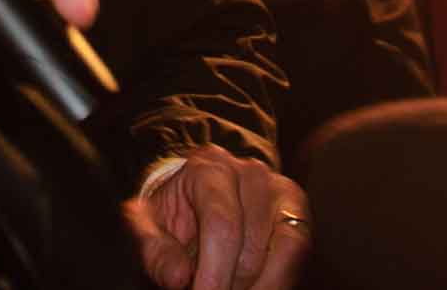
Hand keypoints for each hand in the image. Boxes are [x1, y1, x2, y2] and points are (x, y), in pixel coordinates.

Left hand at [124, 146, 311, 289]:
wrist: (194, 197)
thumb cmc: (172, 214)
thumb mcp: (149, 228)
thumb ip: (156, 252)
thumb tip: (177, 278)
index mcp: (208, 168)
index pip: (221, 224)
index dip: (214, 272)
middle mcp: (250, 172)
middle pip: (250, 245)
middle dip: (229, 283)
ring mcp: (279, 189)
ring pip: (283, 249)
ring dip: (257, 285)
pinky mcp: (297, 210)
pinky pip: (297, 249)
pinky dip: (278, 278)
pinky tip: (255, 288)